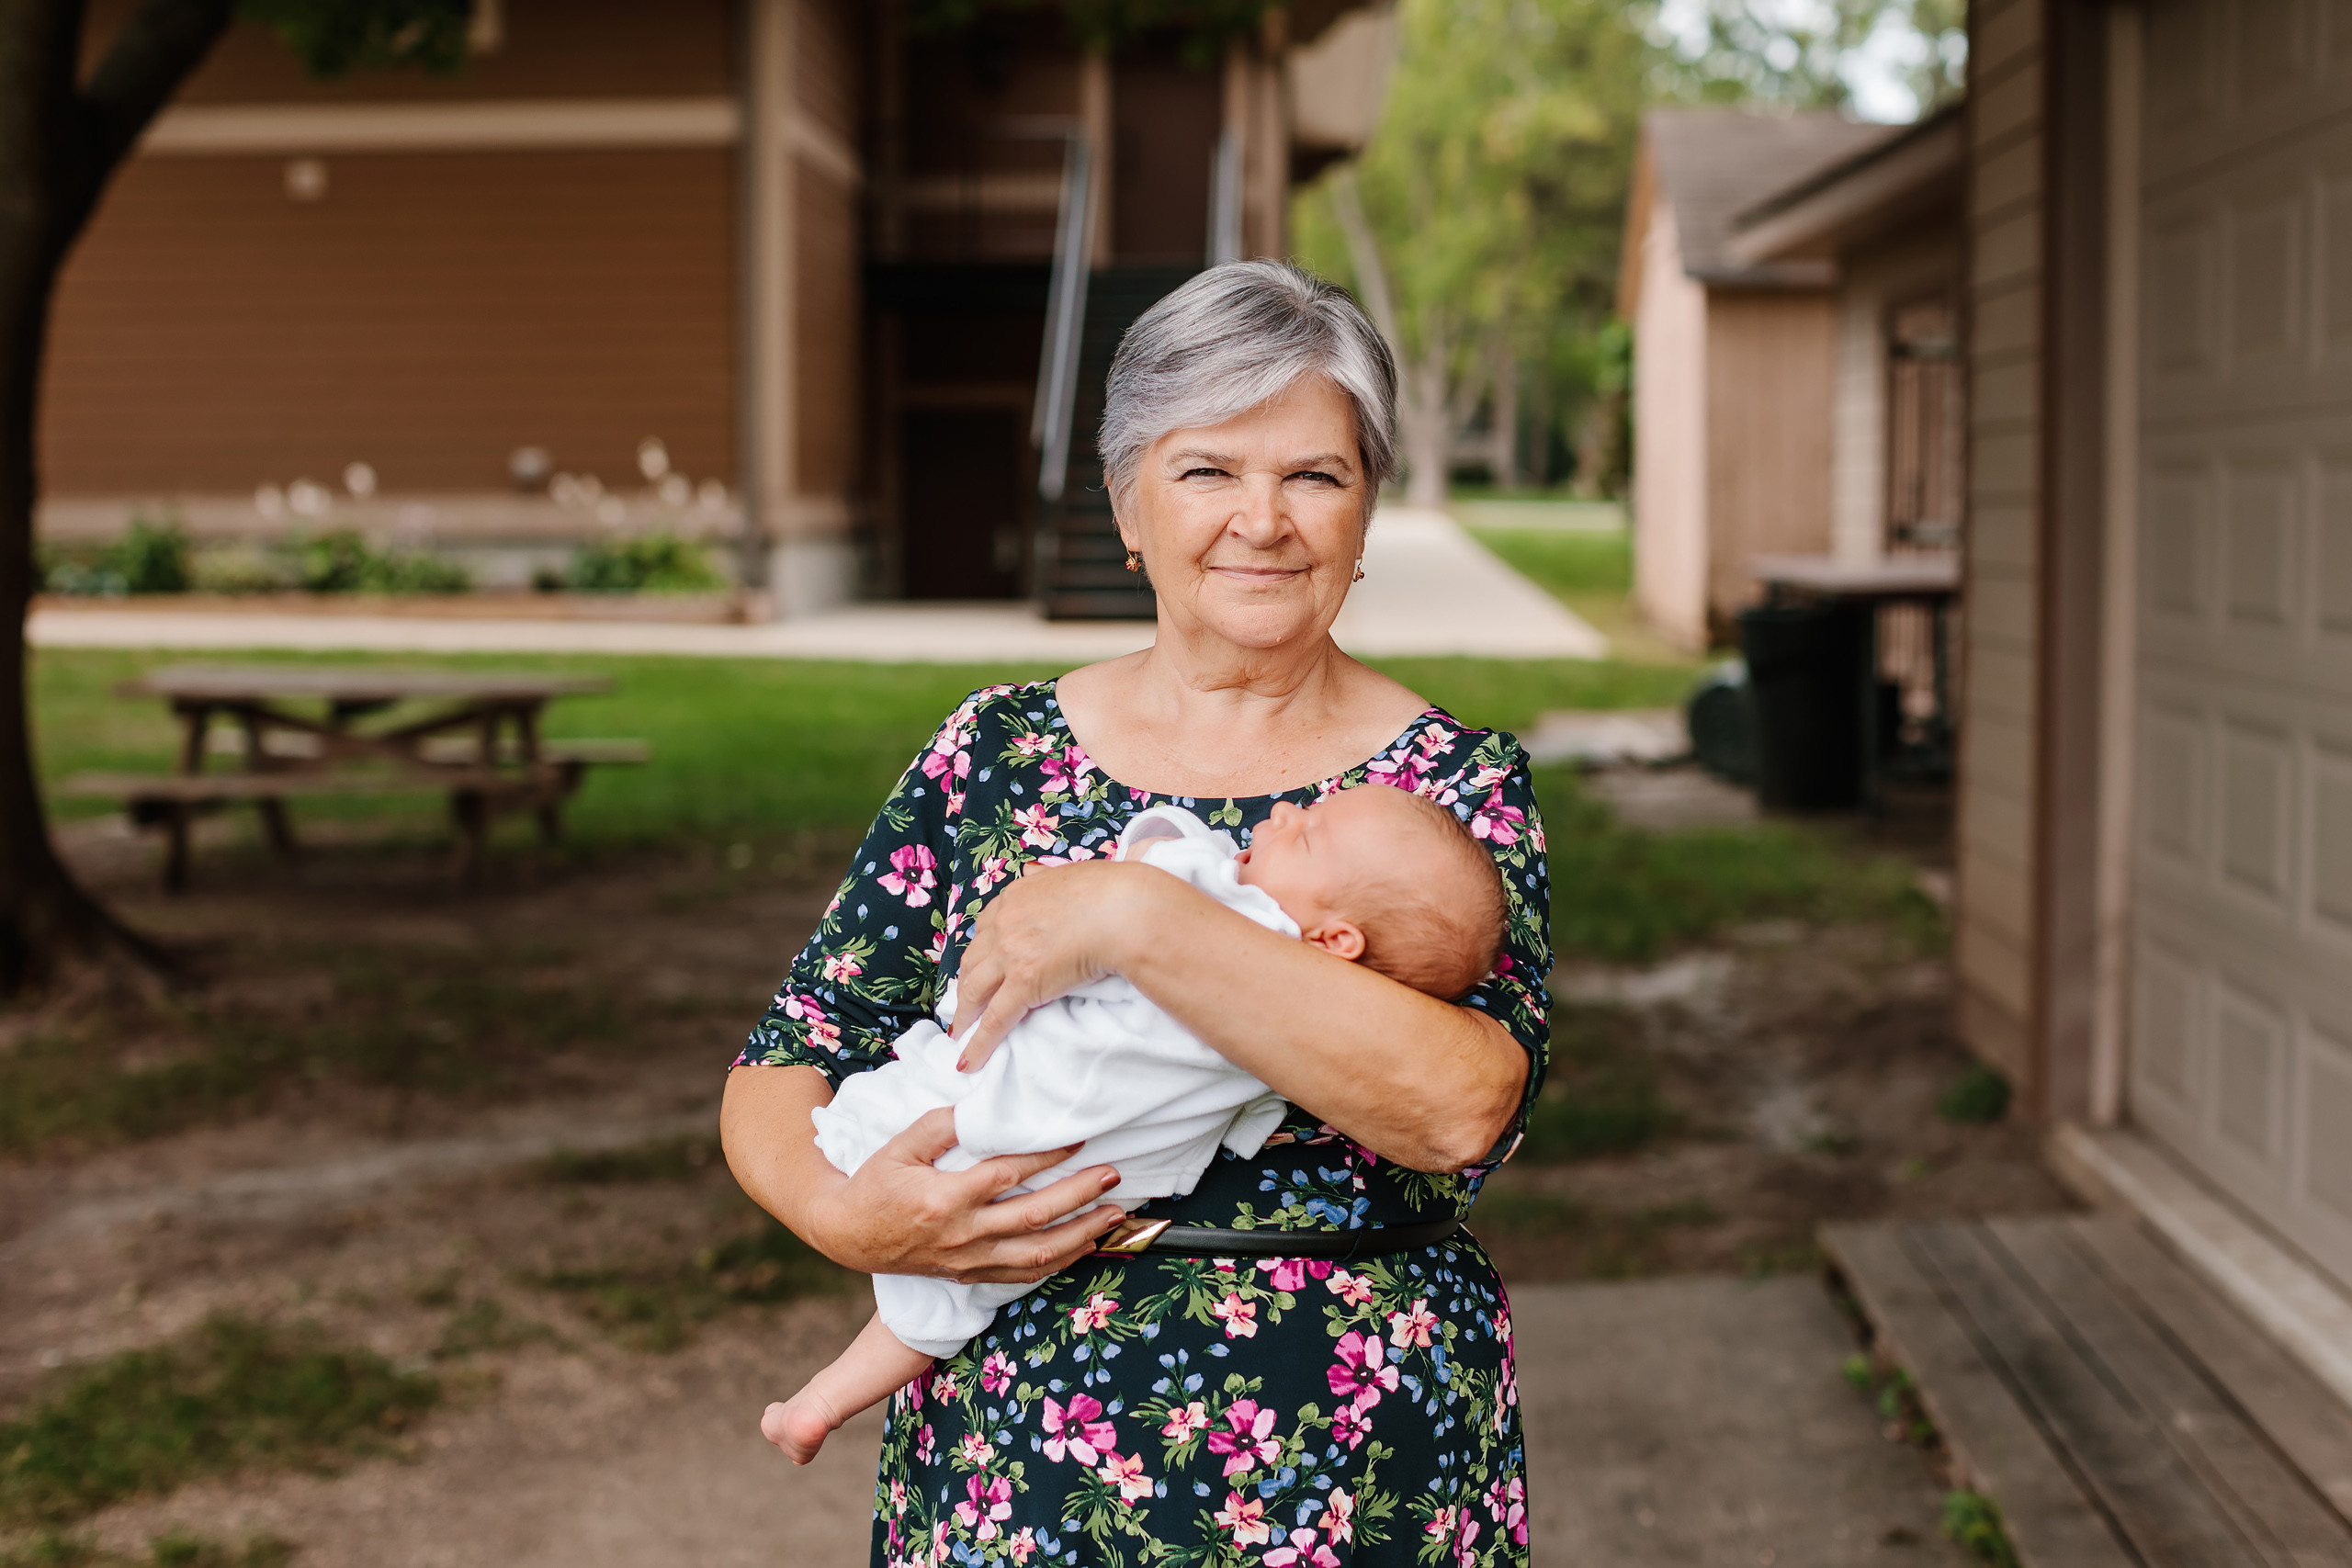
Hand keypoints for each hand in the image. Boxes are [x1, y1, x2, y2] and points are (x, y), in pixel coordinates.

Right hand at [804, 1107, 1126, 1283]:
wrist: (849, 1235)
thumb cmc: (875, 1183)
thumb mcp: (899, 1146)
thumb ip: (940, 1125)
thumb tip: (981, 1106)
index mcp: (943, 1199)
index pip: (1005, 1176)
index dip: (1044, 1157)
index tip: (1076, 1140)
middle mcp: (961, 1234)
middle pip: (1032, 1217)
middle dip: (1078, 1196)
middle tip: (1112, 1175)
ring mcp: (969, 1260)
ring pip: (1036, 1253)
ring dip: (1081, 1235)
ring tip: (1114, 1214)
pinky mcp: (971, 1274)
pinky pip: (1023, 1274)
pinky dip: (1059, 1262)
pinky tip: (1085, 1246)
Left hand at [948, 857, 1164, 1070]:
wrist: (1125, 909)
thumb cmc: (1111, 891)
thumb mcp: (1070, 874)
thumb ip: (1049, 879)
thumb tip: (1038, 874)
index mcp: (1016, 896)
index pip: (986, 929)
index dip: (980, 953)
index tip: (978, 967)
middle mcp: (1004, 923)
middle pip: (973, 960)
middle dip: (964, 984)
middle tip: (962, 1003)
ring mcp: (1010, 954)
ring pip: (974, 991)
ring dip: (964, 1014)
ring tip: (961, 1032)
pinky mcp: (1024, 983)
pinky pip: (995, 1019)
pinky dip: (979, 1043)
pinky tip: (969, 1061)